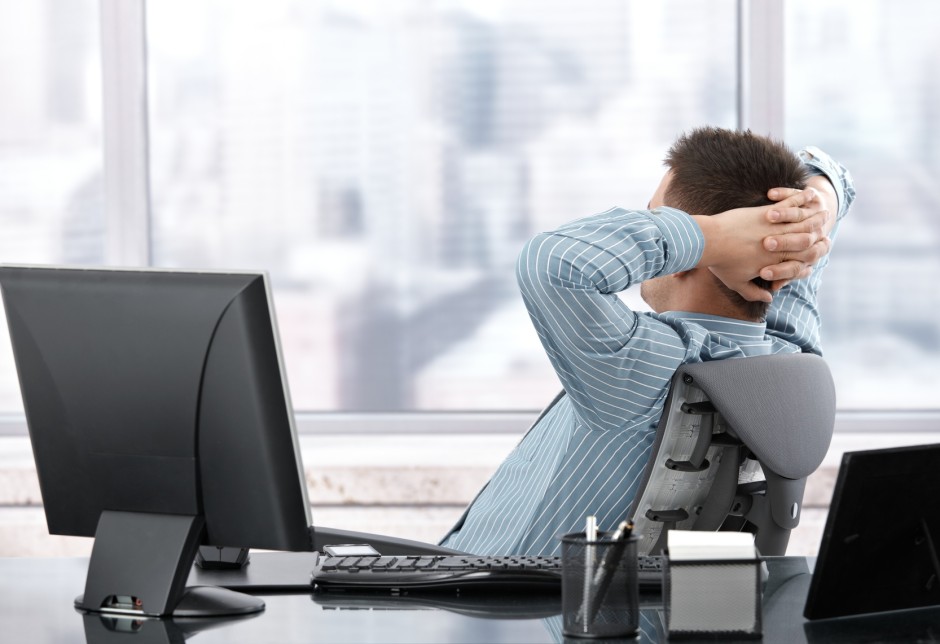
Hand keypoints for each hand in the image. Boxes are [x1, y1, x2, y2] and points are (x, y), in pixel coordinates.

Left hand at [693, 188, 829, 301]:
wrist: (708, 241)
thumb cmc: (720, 263)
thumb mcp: (736, 283)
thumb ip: (754, 293)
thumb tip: (769, 298)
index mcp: (775, 263)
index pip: (802, 261)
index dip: (812, 255)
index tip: (819, 251)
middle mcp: (780, 245)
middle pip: (807, 240)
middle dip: (819, 234)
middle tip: (827, 228)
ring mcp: (775, 228)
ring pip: (803, 222)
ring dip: (815, 217)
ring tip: (823, 211)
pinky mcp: (767, 212)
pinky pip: (790, 205)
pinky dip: (801, 200)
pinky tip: (809, 194)